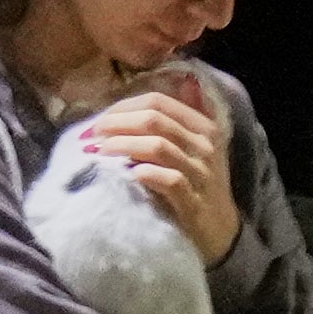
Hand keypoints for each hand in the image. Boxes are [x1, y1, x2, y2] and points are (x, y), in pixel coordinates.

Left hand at [75, 74, 239, 264]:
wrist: (220, 232)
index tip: (99, 121)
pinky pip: (169, 181)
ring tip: (99, 152)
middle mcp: (205, 146)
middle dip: (116, 123)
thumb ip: (181, 118)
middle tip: (91, 135)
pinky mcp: (194, 202)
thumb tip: (182, 81)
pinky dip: (144, 173)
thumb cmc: (199, 186)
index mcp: (203, 126)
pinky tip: (128, 174)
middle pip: (154, 120)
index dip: (123, 107)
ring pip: (158, 147)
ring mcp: (201, 174)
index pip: (158, 102)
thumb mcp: (195, 148)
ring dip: (122, 145)